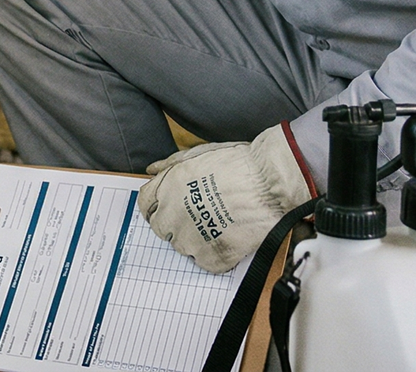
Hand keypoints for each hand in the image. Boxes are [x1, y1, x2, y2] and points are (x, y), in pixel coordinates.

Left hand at [140, 124, 313, 273]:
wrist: (270, 184)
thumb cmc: (238, 165)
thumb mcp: (198, 154)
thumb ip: (169, 164)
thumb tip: (152, 171)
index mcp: (167, 188)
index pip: (145, 204)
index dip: (157, 205)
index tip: (168, 207)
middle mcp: (173, 214)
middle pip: (160, 228)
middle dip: (174, 222)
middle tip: (198, 216)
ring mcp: (191, 238)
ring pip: (182, 246)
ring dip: (195, 239)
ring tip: (218, 224)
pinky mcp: (211, 256)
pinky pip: (204, 262)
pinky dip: (214, 254)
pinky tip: (227, 237)